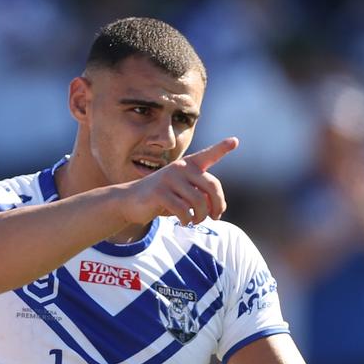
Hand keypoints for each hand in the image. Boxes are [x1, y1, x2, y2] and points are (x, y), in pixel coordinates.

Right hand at [120, 137, 236, 225]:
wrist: (129, 201)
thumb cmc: (162, 198)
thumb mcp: (183, 193)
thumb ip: (200, 195)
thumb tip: (214, 208)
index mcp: (188, 165)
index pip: (208, 155)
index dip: (221, 148)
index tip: (234, 141)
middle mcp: (180, 168)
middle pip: (212, 186)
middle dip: (217, 205)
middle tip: (215, 217)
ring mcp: (169, 178)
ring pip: (198, 201)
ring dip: (200, 216)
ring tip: (196, 221)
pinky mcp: (159, 192)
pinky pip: (182, 209)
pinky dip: (187, 219)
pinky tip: (184, 222)